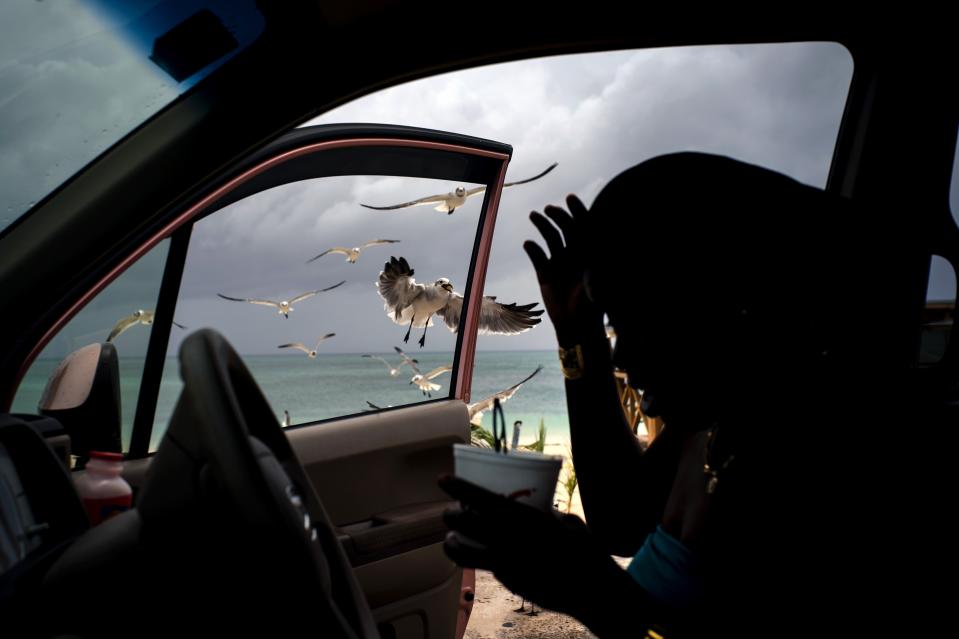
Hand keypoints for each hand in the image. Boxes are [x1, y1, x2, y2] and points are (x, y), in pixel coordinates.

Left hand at [439, 475, 630, 618]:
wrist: (591, 587)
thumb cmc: (583, 548)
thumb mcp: (563, 520)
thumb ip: (541, 513)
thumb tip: (528, 505)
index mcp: (524, 518)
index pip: (482, 499)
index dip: (459, 488)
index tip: (442, 480)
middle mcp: (509, 539)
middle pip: (463, 523)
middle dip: (450, 516)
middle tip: (451, 512)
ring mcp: (505, 563)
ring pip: (462, 552)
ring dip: (452, 543)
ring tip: (452, 538)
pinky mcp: (507, 581)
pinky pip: (483, 566)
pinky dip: (475, 558)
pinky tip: (477, 554)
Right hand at [524, 195, 603, 342]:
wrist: (578, 327)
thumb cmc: (593, 305)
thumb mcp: (598, 282)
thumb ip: (599, 264)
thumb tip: (604, 241)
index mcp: (590, 253)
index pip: (584, 225)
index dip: (578, 210)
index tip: (570, 199)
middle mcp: (575, 255)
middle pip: (566, 228)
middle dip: (558, 216)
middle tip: (549, 209)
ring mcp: (560, 263)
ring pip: (550, 238)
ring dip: (542, 225)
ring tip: (534, 215)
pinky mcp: (545, 274)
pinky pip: (537, 256)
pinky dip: (533, 249)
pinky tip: (529, 244)